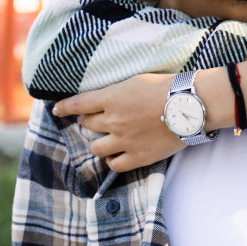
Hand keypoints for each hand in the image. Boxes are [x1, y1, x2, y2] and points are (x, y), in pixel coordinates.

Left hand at [53, 74, 181, 173]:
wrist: (191, 105)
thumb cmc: (169, 86)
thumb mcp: (137, 80)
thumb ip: (118, 92)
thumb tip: (106, 100)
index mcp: (112, 98)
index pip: (78, 104)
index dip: (64, 107)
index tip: (56, 109)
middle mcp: (113, 120)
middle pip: (88, 124)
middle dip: (88, 121)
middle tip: (94, 120)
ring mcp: (124, 141)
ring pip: (96, 147)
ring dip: (99, 143)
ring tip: (107, 140)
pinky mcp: (137, 157)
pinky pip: (114, 165)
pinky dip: (113, 160)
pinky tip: (117, 155)